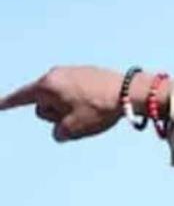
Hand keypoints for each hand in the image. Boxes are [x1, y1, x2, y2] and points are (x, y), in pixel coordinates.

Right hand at [0, 66, 129, 141]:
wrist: (130, 92)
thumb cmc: (99, 109)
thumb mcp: (74, 128)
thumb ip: (59, 132)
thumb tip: (61, 131)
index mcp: (47, 86)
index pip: (22, 97)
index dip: (8, 103)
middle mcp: (57, 75)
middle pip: (46, 105)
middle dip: (56, 116)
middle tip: (79, 118)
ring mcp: (73, 72)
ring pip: (63, 101)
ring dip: (71, 111)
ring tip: (93, 112)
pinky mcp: (88, 74)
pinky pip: (78, 95)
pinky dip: (84, 104)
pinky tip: (100, 106)